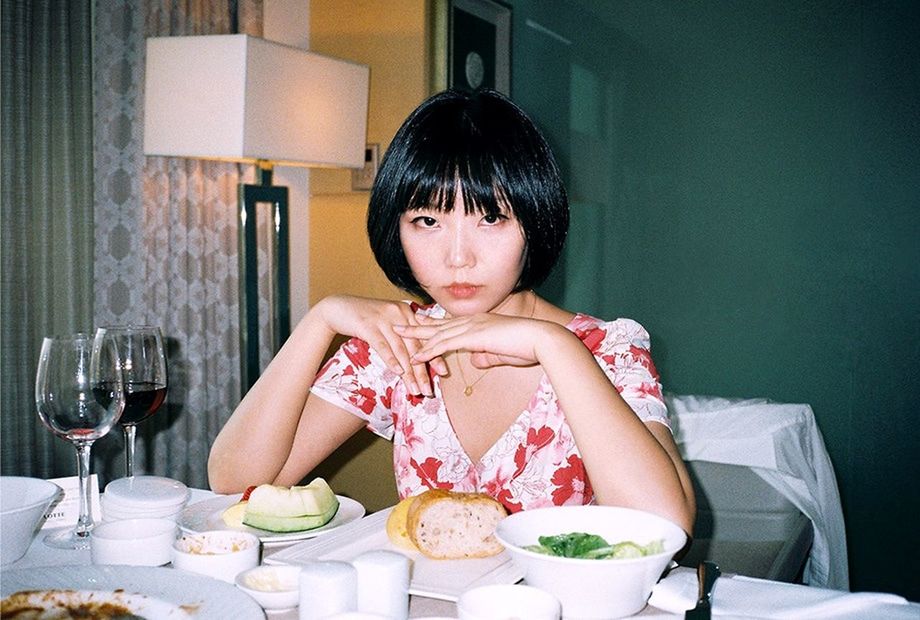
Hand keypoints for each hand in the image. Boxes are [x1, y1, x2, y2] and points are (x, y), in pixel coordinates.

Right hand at [316, 296, 446, 395]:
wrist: (338, 308)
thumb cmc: (365, 319)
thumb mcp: (388, 322)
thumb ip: (403, 334)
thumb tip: (417, 357)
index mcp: (406, 312)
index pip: (425, 337)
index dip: (435, 356)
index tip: (444, 372)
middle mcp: (398, 313)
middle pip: (415, 347)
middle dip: (423, 371)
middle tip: (429, 390)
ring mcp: (383, 319)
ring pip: (400, 350)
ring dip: (409, 373)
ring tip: (414, 390)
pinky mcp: (368, 326)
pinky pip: (382, 346)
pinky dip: (391, 360)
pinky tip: (398, 372)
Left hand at [396, 313, 555, 369]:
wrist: (542, 339)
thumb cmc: (528, 346)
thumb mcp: (503, 353)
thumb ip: (487, 356)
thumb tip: (476, 360)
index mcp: (481, 322)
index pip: (451, 324)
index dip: (433, 325)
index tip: (418, 323)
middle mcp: (474, 321)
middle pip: (439, 324)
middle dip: (418, 325)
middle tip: (399, 324)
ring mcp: (473, 327)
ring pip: (438, 333)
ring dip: (417, 336)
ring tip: (398, 337)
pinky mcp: (474, 337)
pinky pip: (445, 344)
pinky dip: (429, 350)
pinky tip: (416, 356)